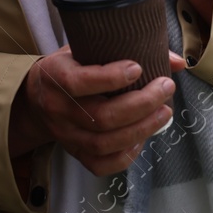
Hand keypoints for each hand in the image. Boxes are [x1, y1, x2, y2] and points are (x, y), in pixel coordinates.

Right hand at [9, 46, 174, 174]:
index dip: (111, 77)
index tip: (138, 67)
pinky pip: (100, 165)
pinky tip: (142, 138)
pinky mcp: (74, 152)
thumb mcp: (85, 48)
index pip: (79, 82)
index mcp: (55, 76)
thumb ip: (125, 49)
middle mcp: (58, 109)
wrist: (36, 98)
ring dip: (141, 129)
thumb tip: (176, 61)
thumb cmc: (69, 67)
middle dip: (141, 105)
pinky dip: (125, 156)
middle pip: (101, 117)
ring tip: (164, 112)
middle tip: (165, 88)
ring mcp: (65, 135)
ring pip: (104, 143)